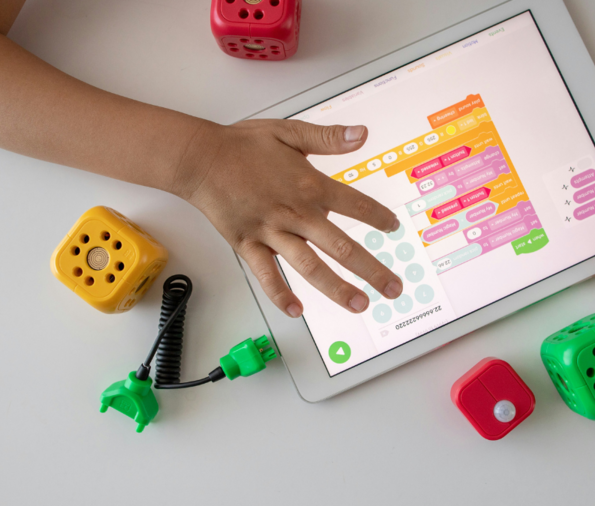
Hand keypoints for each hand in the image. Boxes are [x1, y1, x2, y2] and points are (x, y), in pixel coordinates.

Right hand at [177, 119, 403, 316]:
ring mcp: (272, 232)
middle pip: (342, 247)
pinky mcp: (248, 245)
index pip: (356, 206)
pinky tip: (295, 311)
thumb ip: (327, 138)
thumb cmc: (242, 145)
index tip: (393, 228)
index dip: (379, 219)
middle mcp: (296, 213)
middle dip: (372, 270)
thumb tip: (361, 134)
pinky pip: (266, 275)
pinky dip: (280, 294)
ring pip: (310, 267)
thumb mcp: (290, 132)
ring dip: (336, 288)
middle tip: (393, 288)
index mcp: (310, 186)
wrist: (201, 158)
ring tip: (359, 304)